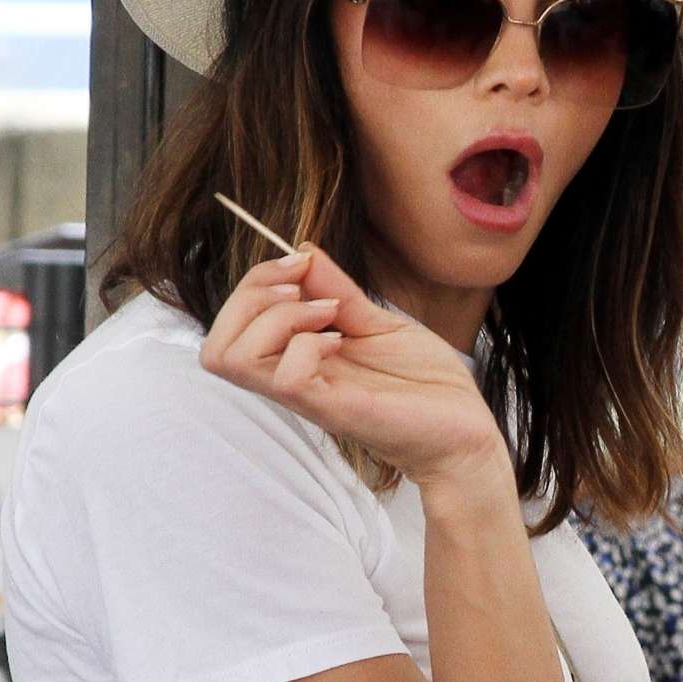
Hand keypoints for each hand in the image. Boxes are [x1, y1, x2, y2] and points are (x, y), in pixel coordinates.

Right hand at [201, 244, 504, 489]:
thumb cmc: (425, 384)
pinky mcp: (334, 410)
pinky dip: (305, 344)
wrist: (466, 430)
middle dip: (250, 294)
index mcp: (296, 358)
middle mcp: (292, 380)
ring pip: (234, 360)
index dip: (255, 281)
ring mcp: (309, 396)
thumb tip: (303, 250)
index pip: (231, 326)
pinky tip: (340, 340)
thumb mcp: (378, 322)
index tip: (301, 263)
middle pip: (216, 345)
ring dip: (275, 318)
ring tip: (326, 315)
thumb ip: (339, 291)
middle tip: (302, 287)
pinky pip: (285, 378)